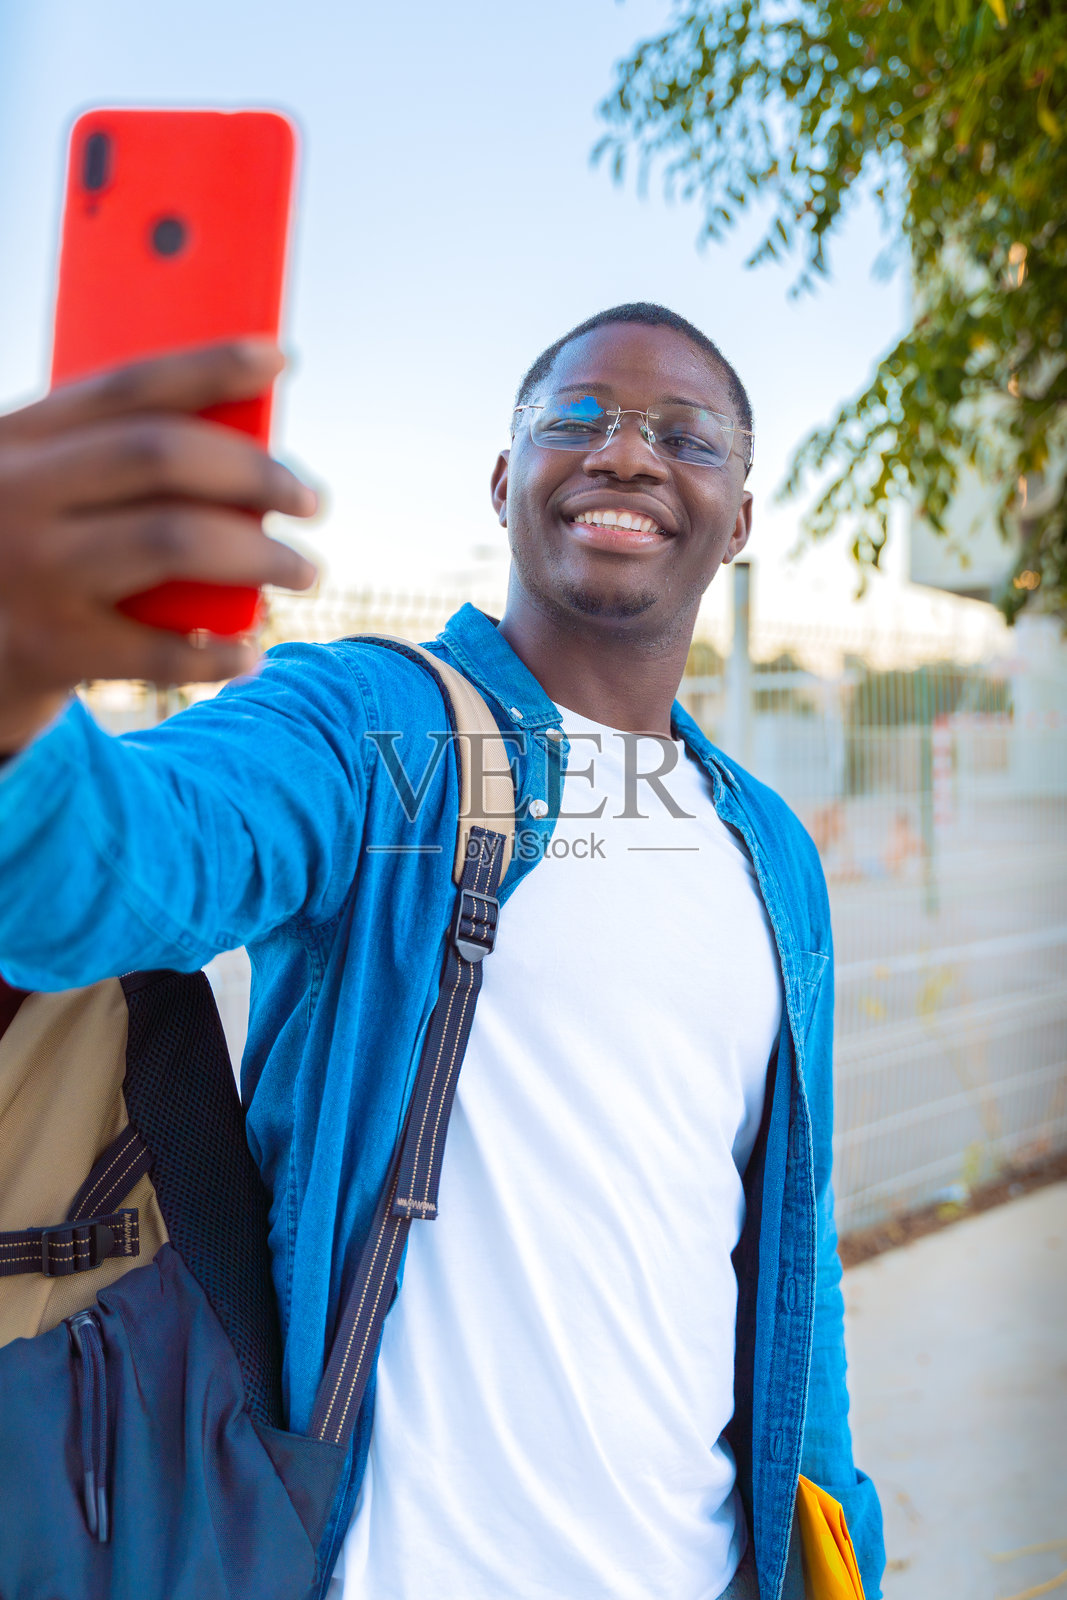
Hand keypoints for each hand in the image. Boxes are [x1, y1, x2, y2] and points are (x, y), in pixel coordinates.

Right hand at [0, 340, 318, 748]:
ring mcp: (29, 572)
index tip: (279, 357)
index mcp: (17, 440)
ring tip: (303, 570)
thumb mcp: (43, 493)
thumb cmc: (26, 560)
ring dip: (261, 556)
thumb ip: (113, 464)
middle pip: (160, 454)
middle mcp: (14, 495)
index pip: (127, 384)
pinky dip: (219, 655)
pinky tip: (251, 653)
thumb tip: (250, 448)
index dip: (210, 364)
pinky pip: (159, 650)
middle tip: (311, 499)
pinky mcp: (45, 649)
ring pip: (174, 540)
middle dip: (254, 471)